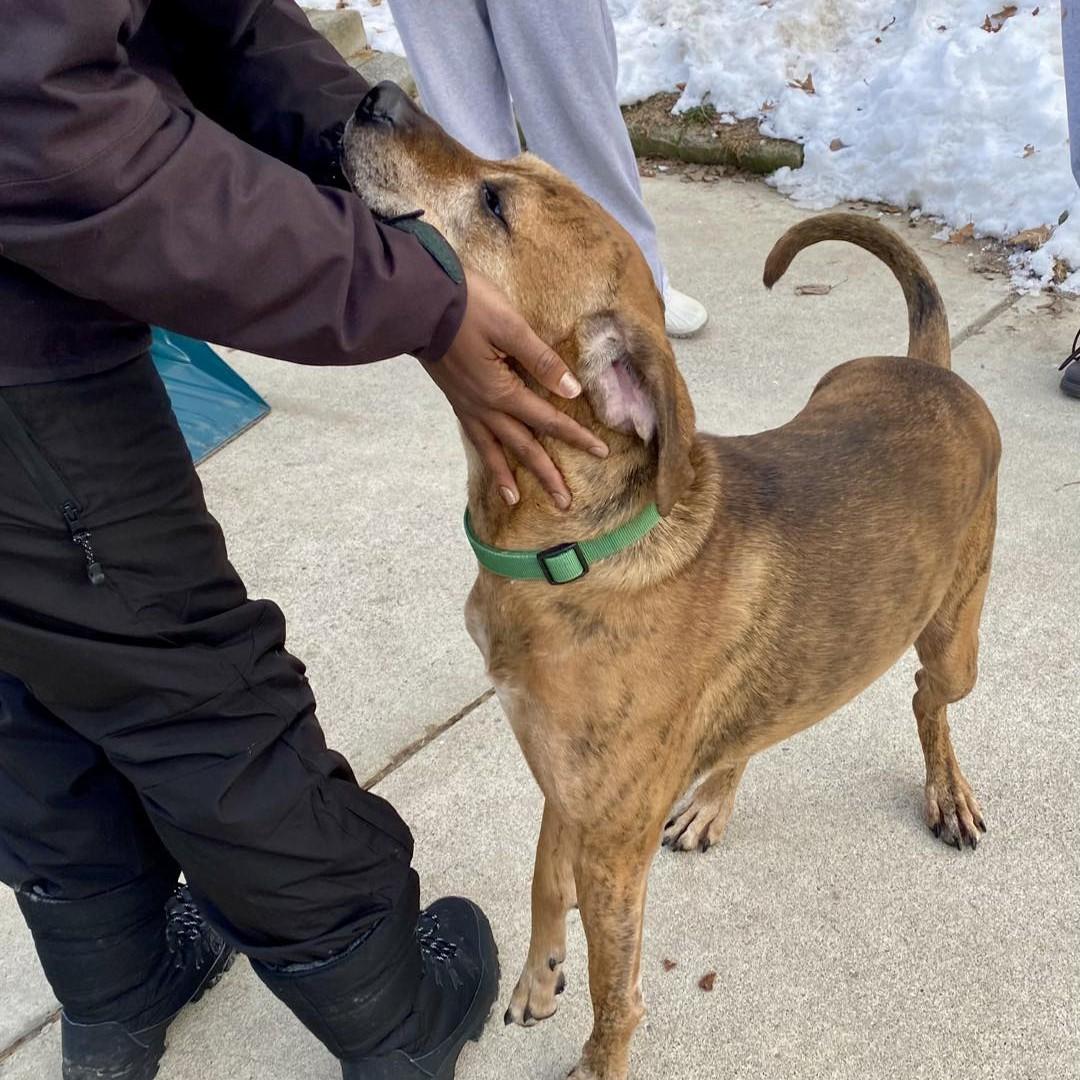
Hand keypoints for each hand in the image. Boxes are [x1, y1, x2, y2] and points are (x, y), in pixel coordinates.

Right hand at [422, 270, 607, 507]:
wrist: (418, 303)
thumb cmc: (467, 307)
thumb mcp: (510, 327)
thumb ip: (541, 360)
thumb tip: (572, 390)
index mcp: (502, 392)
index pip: (548, 420)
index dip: (576, 437)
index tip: (600, 452)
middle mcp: (484, 408)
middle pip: (522, 448)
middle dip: (546, 475)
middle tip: (564, 503)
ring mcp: (467, 406)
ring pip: (492, 450)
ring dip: (505, 477)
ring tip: (514, 501)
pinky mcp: (455, 400)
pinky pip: (474, 437)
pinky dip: (485, 455)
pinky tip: (490, 460)